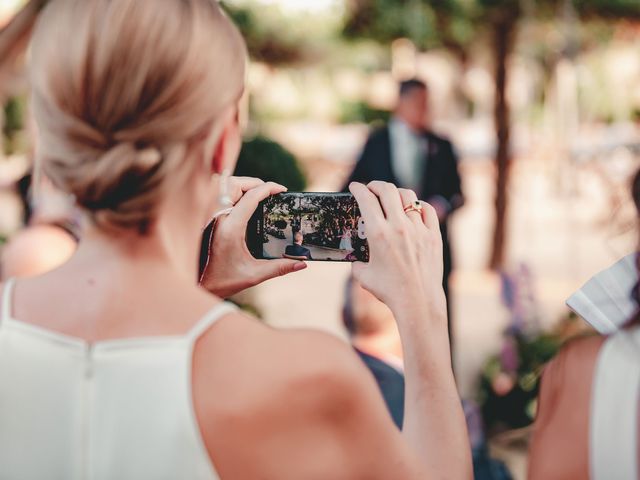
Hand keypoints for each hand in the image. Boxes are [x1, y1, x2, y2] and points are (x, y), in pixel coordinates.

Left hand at [200, 178, 306, 297]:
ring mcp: (211, 217)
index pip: (250, 197)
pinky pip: (220, 196)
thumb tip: (302, 264)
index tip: (282, 189)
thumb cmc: (223, 281)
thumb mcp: (254, 275)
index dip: (268, 188)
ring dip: (242, 186)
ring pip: (224, 187)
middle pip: (235, 184)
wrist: (198, 286)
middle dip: (254, 183)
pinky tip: (244, 203)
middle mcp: (218, 218)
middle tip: (270, 191)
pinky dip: (233, 193)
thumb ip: (280, 268)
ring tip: (258, 194)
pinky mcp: (208, 220)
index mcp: (231, 228)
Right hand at [349, 181, 446, 323]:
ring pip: (408, 196)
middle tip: (371, 188)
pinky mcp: (433, 235)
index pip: (366, 199)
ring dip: (396, 192)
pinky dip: (417, 204)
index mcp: (378, 234)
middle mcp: (398, 227)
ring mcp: (418, 229)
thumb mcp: (362, 275)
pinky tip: (412, 208)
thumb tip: (356, 256)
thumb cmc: (389, 290)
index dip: (358, 189)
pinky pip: (427, 209)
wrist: (417, 301)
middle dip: (376, 185)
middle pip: (387, 190)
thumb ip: (356, 261)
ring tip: (391, 197)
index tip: (354, 187)